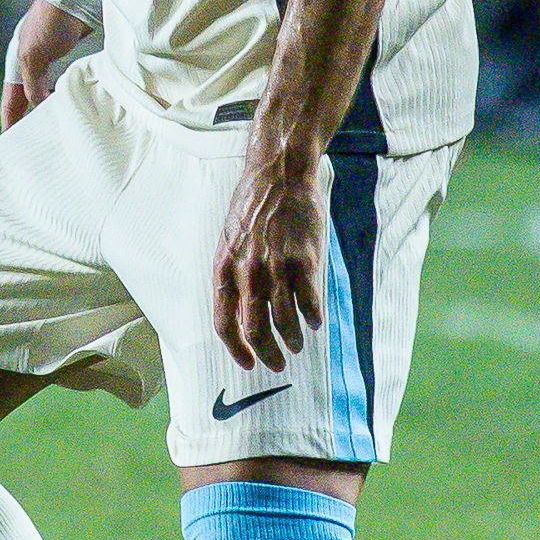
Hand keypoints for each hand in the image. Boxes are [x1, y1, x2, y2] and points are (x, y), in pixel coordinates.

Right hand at [1, 0, 94, 129]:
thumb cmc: (50, 22)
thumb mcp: (34, 56)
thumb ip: (34, 83)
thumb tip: (40, 105)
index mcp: (17, 65)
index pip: (10, 101)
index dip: (9, 122)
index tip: (10, 143)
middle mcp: (33, 66)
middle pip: (29, 100)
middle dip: (32, 119)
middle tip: (41, 140)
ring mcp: (52, 61)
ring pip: (50, 93)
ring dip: (54, 108)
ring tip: (62, 125)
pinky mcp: (72, 57)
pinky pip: (68, 85)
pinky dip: (70, 97)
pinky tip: (79, 104)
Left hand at [211, 148, 322, 371]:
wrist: (278, 176)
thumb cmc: (253, 209)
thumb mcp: (229, 243)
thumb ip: (233, 275)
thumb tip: (239, 310)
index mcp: (224, 270)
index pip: (224, 324)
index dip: (236, 348)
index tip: (247, 363)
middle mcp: (247, 274)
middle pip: (254, 329)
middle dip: (267, 354)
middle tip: (277, 364)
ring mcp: (276, 268)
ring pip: (284, 321)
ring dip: (292, 340)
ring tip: (298, 345)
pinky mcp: (304, 261)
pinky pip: (309, 302)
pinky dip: (313, 317)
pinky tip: (315, 322)